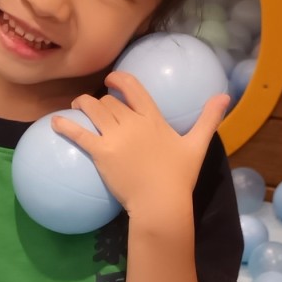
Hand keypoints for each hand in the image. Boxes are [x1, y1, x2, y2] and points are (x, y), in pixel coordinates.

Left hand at [53, 72, 227, 222]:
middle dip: (100, 100)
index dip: (119, 79)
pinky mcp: (101, 153)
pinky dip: (65, 125)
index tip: (111, 80)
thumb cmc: (179, 177)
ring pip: (92, 109)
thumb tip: (226, 96)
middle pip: (109, 100)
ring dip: (82, 105)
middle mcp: (132, 122)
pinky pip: (79, 133)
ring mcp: (115, 136)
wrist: (161, 202)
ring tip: (75, 108)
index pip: (132, 87)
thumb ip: (209, 119)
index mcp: (153, 118)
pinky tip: (55, 123)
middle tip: (94, 106)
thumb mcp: (198, 145)